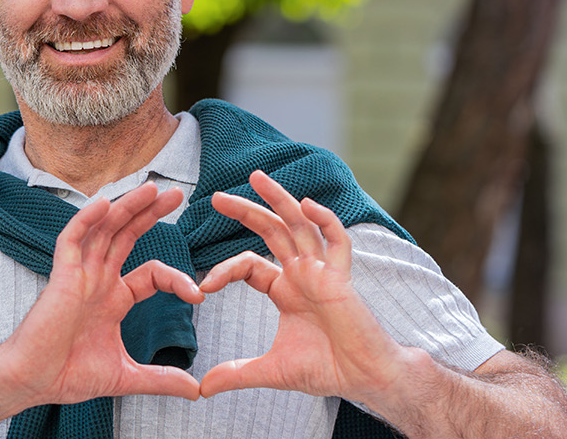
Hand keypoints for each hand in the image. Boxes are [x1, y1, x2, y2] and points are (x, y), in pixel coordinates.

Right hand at [0, 182, 203, 405]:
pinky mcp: (60, 276)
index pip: (151, 273)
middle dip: (151, 214)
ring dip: (127, 207)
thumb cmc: (68, 375)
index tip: (197, 294)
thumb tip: (196, 390)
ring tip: (153, 188)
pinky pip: (71, 239)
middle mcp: (98, 280)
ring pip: (104, 230)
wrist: (32, 382)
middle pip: (128, 236)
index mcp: (114, 299)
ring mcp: (79, 275)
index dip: (176, 278)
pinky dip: (86, 220)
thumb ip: (160, 379)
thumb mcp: (125, 376)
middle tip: (177, 194)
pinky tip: (105, 203)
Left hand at [198, 171, 414, 400]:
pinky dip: (324, 220)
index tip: (202, 288)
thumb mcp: (271, 370)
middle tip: (216, 196)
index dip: (224, 270)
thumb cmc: (326, 369)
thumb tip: (201, 389)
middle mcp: (303, 274)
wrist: (364, 379)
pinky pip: (337, 241)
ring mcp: (323, 272)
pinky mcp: (343, 278)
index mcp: (286, 289)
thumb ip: (237, 374)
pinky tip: (306, 204)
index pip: (249, 265)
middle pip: (272, 231)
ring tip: (256, 177)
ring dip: (280, 199)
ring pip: (301, 225)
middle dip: (246, 211)